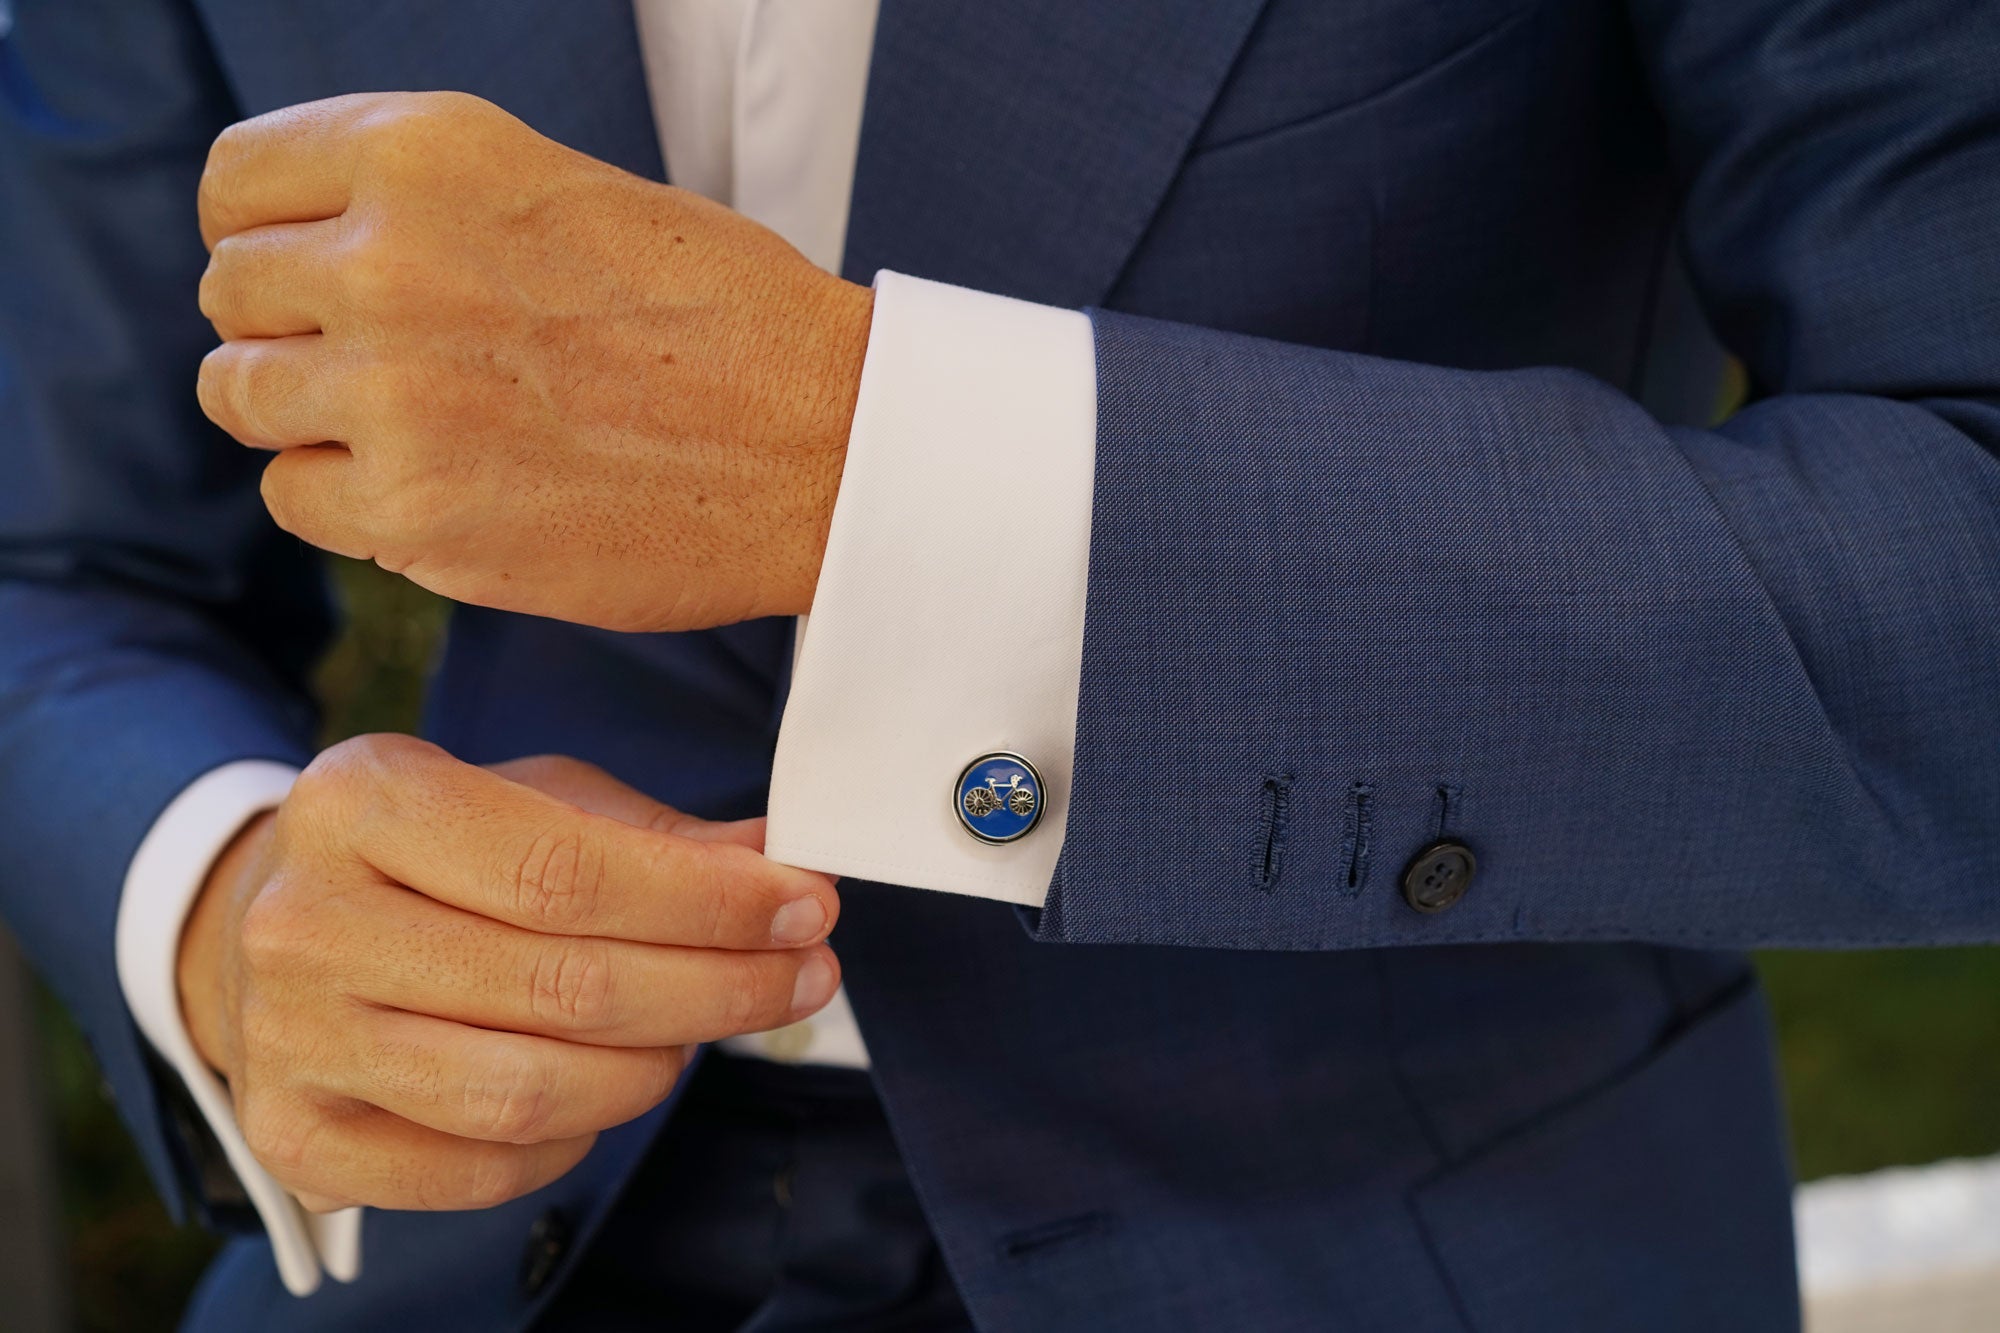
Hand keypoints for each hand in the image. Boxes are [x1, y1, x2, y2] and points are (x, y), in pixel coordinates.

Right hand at [175, 736, 839, 1212]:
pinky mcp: (296, 1138)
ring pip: (528, 1091)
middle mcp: (307, 920)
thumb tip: (785, 866)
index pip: (564, 871)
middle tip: (805, 975)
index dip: (707, 901)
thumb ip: (655, 837)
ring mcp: (291, 1038)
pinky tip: (608, 1086)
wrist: (272, 931)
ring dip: (655, 1068)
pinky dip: (575, 1137)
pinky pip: (481, 1169)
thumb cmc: (432, 855)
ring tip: (704, 1030)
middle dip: (718, 987)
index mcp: (362, 797)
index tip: (808, 906)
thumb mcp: (531, 800)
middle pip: (562, 987)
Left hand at [194, 92, 873, 631]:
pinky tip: (432, 486)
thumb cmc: (727, 320)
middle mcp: (388, 262)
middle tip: (379, 362)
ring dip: (305, 415)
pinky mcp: (414, 514)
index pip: (239, 182)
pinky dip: (345, 499)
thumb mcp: (570, 193)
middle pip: (232, 293)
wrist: (825, 445)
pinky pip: (295, 496)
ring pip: (242, 397)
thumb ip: (431, 210)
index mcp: (428, 154)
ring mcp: (392, 394)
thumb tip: (320, 259)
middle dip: (290, 329)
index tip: (304, 274)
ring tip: (404, 427)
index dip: (265, 233)